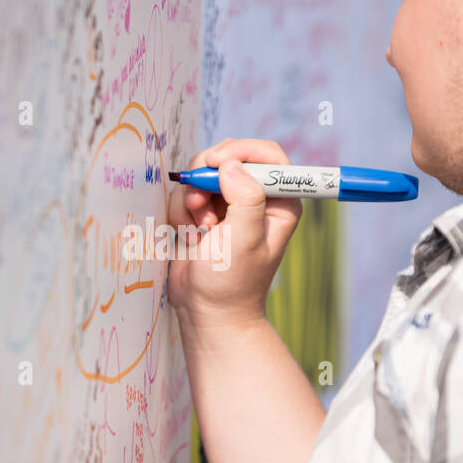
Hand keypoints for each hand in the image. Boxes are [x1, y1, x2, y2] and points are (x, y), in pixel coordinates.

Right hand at [165, 137, 302, 328]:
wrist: (206, 311)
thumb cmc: (232, 283)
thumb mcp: (244, 239)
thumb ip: (245, 197)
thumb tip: (230, 165)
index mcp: (280, 201)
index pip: (266, 155)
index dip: (239, 151)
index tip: (215, 163)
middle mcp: (256, 198)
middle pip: (229, 158)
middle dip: (207, 178)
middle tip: (199, 204)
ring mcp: (229, 204)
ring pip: (203, 174)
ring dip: (192, 199)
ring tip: (199, 229)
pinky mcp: (205, 212)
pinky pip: (187, 193)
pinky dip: (182, 212)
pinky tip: (191, 236)